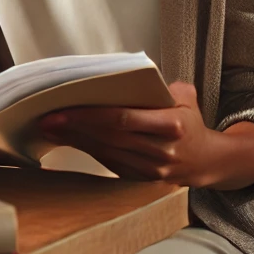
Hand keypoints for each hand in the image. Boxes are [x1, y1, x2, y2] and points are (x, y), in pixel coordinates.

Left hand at [38, 82, 253, 189]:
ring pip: (105, 151)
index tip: (64, 108)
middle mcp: (161, 151)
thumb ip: (160, 87)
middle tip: (46, 117)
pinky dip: (85, 150)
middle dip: (74, 127)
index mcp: (173, 126)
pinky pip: (108, 162)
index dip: (91, 115)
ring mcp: (150, 169)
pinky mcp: (140, 179)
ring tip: (49, 127)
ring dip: (74, 139)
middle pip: (109, 136)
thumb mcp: (186, 97)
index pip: (124, 119)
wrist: (208, 163)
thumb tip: (127, 74)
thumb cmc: (191, 122)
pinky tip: (67, 139)